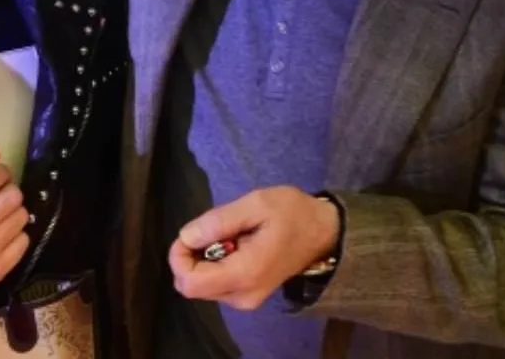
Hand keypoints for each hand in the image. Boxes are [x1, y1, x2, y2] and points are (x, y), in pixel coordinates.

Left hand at [168, 186, 339, 310]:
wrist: (325, 233)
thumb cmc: (292, 214)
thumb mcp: (256, 204)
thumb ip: (219, 221)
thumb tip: (186, 237)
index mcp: (245, 274)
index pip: (190, 283)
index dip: (179, 257)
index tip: (192, 233)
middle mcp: (243, 296)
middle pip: (191, 287)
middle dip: (191, 258)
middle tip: (214, 231)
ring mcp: (246, 300)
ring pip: (201, 286)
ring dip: (204, 260)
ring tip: (232, 237)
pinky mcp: (247, 297)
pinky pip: (215, 285)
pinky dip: (215, 265)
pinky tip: (236, 247)